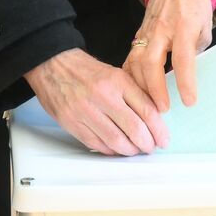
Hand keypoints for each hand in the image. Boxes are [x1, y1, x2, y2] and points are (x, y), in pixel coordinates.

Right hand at [25, 49, 167, 155]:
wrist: (52, 65)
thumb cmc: (85, 70)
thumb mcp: (114, 73)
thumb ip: (133, 92)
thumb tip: (153, 116)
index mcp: (117, 81)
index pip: (146, 110)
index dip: (159, 129)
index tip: (163, 137)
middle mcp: (103, 96)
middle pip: (134, 128)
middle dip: (147, 143)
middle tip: (152, 147)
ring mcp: (86, 111)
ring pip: (116, 140)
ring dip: (130, 150)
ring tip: (136, 150)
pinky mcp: (72, 123)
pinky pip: (97, 144)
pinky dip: (110, 150)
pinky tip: (117, 149)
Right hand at [123, 0, 213, 111]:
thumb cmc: (195, 5)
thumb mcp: (205, 25)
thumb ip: (197, 49)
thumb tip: (189, 74)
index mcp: (183, 26)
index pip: (183, 57)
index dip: (185, 81)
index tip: (189, 101)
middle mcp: (161, 29)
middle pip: (151, 62)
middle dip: (155, 88)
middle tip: (162, 108)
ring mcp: (146, 32)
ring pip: (136, 61)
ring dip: (141, 86)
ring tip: (148, 105)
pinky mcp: (138, 35)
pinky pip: (130, 58)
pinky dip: (130, 76)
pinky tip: (133, 91)